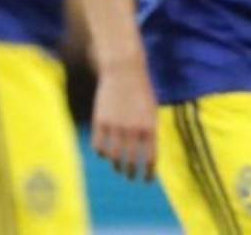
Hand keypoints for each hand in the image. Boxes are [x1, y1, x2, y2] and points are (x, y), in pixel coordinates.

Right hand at [91, 60, 157, 180]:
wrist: (123, 69)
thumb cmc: (140, 90)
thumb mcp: (151, 110)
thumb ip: (151, 132)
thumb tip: (148, 157)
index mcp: (150, 127)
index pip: (151, 159)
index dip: (149, 173)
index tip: (146, 180)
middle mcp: (133, 129)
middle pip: (131, 161)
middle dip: (131, 173)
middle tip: (130, 177)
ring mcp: (116, 125)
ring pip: (114, 156)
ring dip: (116, 166)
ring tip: (118, 168)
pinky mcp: (100, 120)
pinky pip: (99, 145)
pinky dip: (101, 153)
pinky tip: (104, 154)